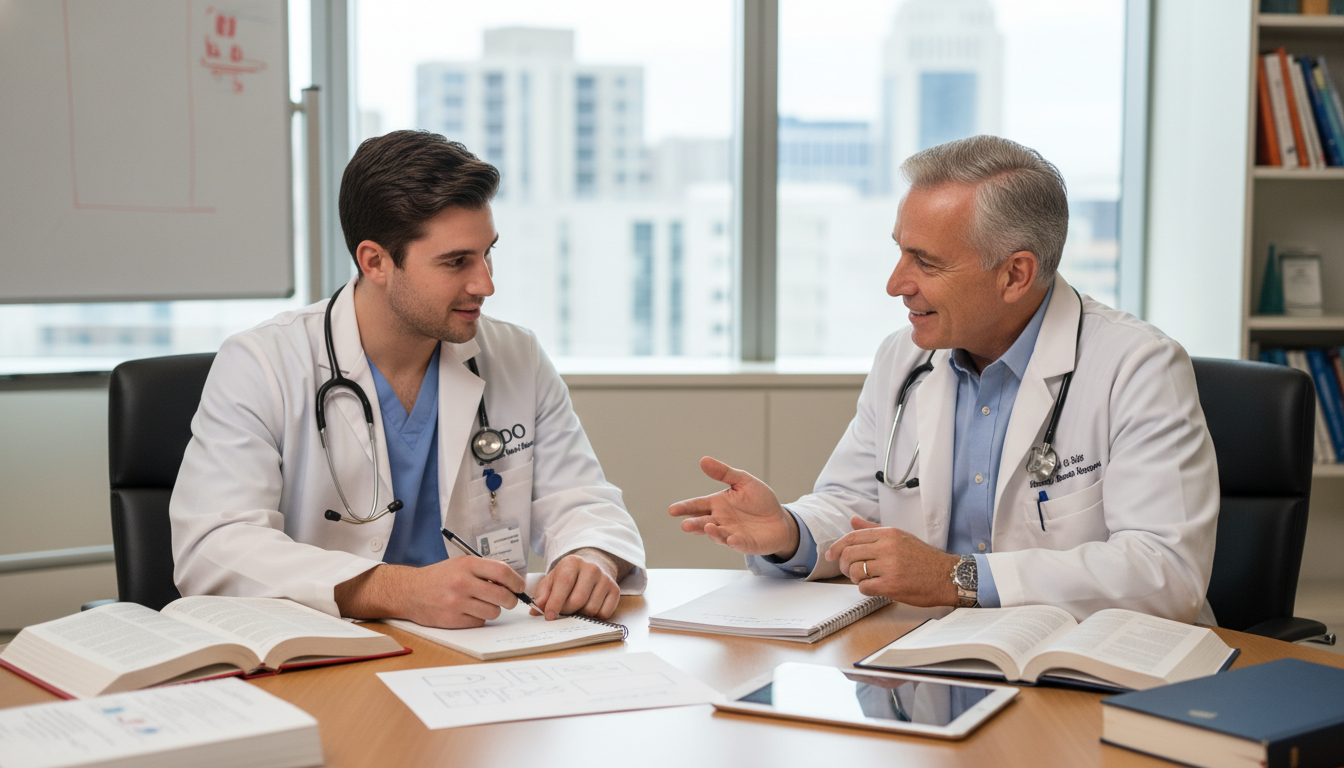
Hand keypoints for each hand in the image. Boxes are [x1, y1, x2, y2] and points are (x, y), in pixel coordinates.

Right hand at [334, 556, 525, 628]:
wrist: (409, 591)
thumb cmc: (439, 577)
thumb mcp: (461, 564)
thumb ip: (484, 570)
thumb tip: (512, 582)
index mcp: (467, 565)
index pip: (502, 573)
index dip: (516, 582)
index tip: (520, 587)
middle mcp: (462, 583)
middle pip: (502, 596)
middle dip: (511, 600)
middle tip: (509, 599)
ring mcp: (457, 603)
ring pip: (493, 612)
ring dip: (493, 610)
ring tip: (483, 604)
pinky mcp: (452, 620)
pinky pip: (479, 622)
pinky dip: (478, 618)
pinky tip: (469, 611)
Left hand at [531, 552, 620, 619]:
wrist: (592, 566)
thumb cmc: (568, 576)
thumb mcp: (552, 580)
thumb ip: (542, 594)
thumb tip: (536, 609)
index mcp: (572, 562)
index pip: (564, 584)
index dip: (555, 602)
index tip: (549, 616)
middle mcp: (591, 568)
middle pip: (578, 600)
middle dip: (567, 611)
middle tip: (562, 611)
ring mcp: (605, 579)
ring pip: (591, 609)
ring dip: (580, 614)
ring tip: (576, 607)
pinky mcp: (615, 590)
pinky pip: (604, 613)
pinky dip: (594, 616)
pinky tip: (588, 607)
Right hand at [668, 457, 798, 557]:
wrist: (779, 520)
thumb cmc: (759, 501)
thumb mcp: (743, 481)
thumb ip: (724, 473)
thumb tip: (704, 460)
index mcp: (717, 504)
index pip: (697, 505)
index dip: (685, 508)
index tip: (672, 510)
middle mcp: (720, 521)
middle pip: (703, 523)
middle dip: (694, 524)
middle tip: (685, 525)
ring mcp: (731, 534)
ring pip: (718, 535)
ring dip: (713, 532)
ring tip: (708, 526)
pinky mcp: (745, 544)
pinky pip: (739, 544)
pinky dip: (735, 542)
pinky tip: (732, 538)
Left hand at [825, 516, 959, 606]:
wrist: (947, 576)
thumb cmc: (923, 558)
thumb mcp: (900, 537)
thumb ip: (873, 530)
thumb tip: (853, 521)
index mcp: (888, 534)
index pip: (852, 537)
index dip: (836, 546)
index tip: (830, 555)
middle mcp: (888, 547)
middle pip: (849, 554)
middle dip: (844, 564)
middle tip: (849, 570)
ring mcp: (890, 567)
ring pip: (854, 571)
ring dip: (855, 578)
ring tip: (865, 579)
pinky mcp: (892, 585)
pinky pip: (864, 587)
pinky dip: (865, 589)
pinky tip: (875, 586)